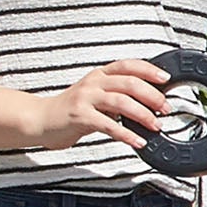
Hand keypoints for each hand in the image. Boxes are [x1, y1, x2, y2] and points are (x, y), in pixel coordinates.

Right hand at [29, 58, 168, 154]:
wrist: (40, 119)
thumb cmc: (72, 109)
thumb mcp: (96, 94)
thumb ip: (118, 94)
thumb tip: (150, 101)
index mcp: (100, 75)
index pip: (128, 65)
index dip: (149, 70)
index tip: (166, 78)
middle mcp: (93, 83)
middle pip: (130, 83)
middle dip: (153, 96)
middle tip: (166, 108)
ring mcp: (85, 98)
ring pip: (121, 102)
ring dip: (143, 114)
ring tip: (156, 125)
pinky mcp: (80, 117)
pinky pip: (108, 125)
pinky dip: (127, 134)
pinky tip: (138, 141)